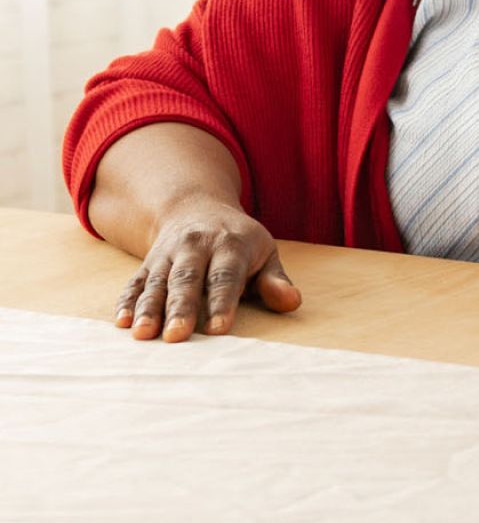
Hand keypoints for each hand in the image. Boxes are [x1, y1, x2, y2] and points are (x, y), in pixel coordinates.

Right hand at [113, 198, 301, 341]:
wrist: (196, 207)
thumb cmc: (240, 241)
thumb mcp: (265, 252)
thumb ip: (275, 280)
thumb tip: (291, 301)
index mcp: (230, 244)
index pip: (226, 276)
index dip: (223, 302)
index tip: (219, 329)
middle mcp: (195, 246)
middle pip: (187, 279)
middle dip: (181, 308)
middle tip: (177, 336)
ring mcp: (168, 254)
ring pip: (157, 282)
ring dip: (149, 308)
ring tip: (143, 334)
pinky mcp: (147, 263)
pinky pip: (135, 282)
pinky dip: (127, 301)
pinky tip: (122, 322)